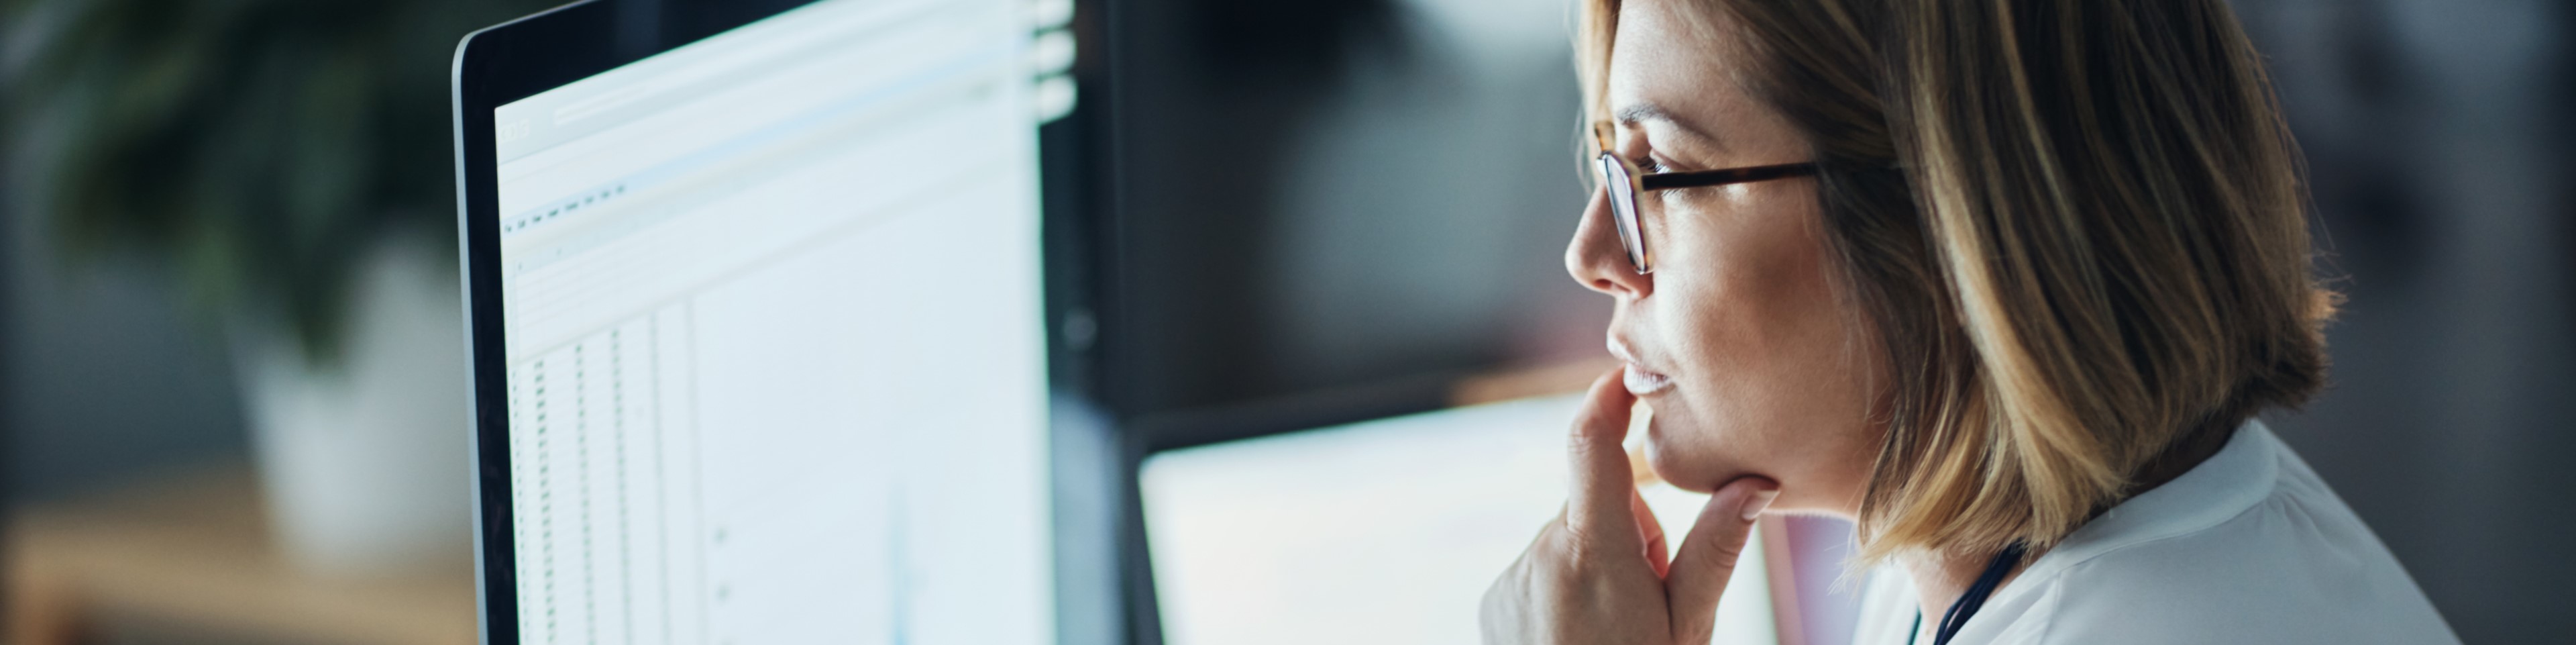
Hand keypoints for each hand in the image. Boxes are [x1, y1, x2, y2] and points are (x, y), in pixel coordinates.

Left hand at [1480, 369, 1779, 644]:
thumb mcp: (1690, 627)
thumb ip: (1715, 550)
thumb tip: (1754, 481)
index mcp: (1593, 552)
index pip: (1590, 444)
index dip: (1607, 398)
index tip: (1627, 378)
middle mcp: (1541, 556)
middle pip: (1594, 504)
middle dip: (1630, 530)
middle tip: (1653, 595)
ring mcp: (1510, 580)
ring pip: (1568, 541)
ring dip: (1597, 565)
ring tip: (1615, 628)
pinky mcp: (1492, 604)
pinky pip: (1540, 571)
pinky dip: (1565, 590)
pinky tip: (1582, 638)